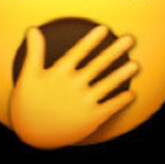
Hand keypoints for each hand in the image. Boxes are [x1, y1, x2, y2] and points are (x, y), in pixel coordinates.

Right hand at [9, 25, 138, 149]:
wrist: (33, 134)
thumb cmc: (29, 102)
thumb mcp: (29, 76)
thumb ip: (35, 52)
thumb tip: (33, 29)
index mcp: (59, 74)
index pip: (78, 52)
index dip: (91, 40)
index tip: (104, 28)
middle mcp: (73, 86)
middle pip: (98, 64)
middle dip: (115, 50)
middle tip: (130, 38)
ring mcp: (83, 102)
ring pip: (108, 84)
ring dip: (123, 74)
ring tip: (136, 64)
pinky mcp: (91, 118)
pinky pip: (110, 107)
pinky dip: (121, 100)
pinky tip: (131, 94)